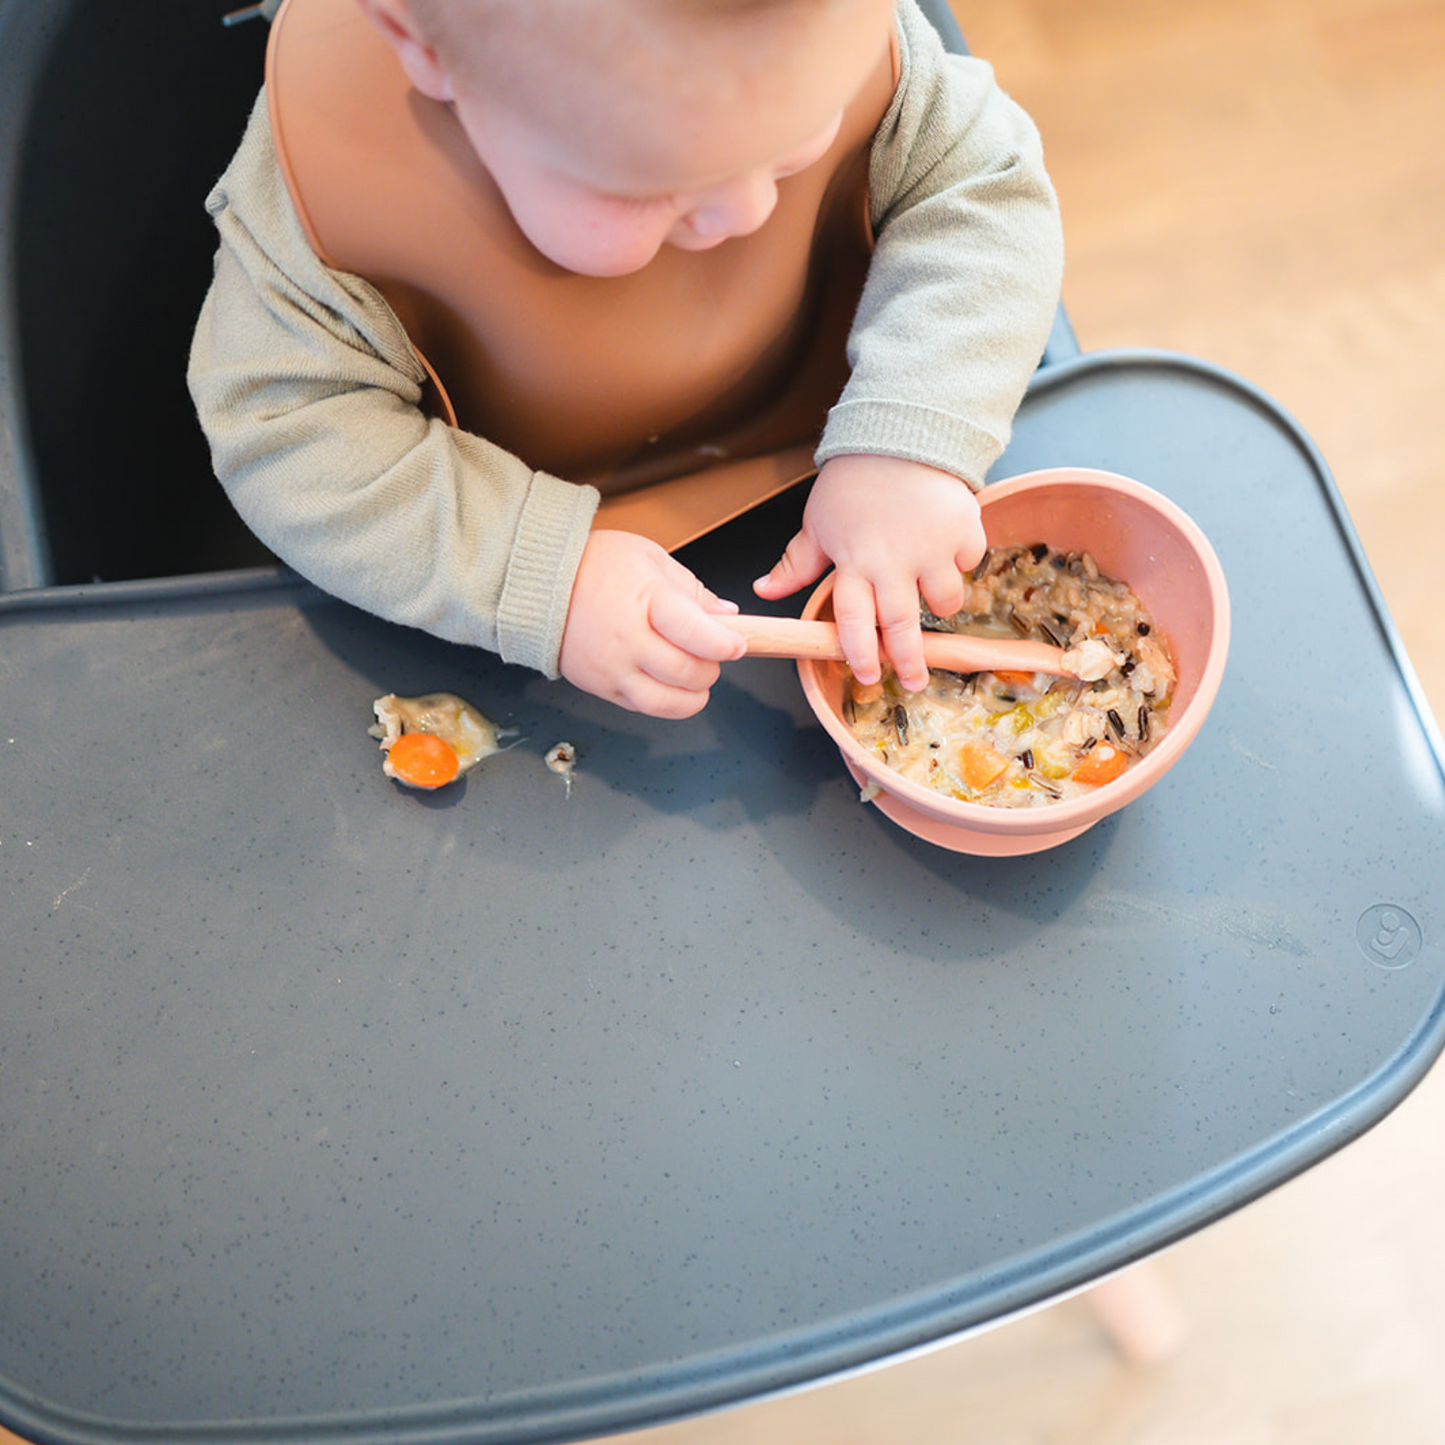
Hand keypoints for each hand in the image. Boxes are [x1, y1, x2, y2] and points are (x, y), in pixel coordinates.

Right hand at [560, 530, 746, 717]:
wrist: (539, 582)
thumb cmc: (593, 565)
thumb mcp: (652, 559)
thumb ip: (693, 590)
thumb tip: (726, 615)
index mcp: (646, 601)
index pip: (696, 634)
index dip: (725, 645)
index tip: (736, 645)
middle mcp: (627, 640)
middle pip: (686, 673)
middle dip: (711, 668)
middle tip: (712, 655)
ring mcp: (612, 669)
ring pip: (665, 703)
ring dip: (692, 696)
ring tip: (694, 678)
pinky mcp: (599, 687)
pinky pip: (641, 708)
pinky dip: (663, 701)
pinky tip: (665, 681)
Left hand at [753, 454, 985, 690]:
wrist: (897, 434)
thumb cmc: (853, 481)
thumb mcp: (817, 522)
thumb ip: (796, 563)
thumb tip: (763, 591)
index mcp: (853, 563)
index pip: (854, 623)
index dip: (861, 654)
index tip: (869, 675)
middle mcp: (892, 561)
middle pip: (901, 626)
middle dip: (909, 661)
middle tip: (917, 682)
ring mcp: (931, 547)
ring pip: (944, 601)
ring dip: (939, 605)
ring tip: (931, 596)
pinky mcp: (962, 529)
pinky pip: (968, 561)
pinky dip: (961, 559)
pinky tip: (947, 545)